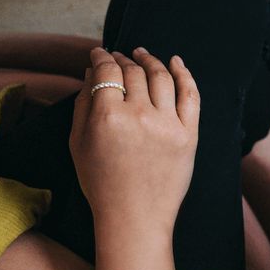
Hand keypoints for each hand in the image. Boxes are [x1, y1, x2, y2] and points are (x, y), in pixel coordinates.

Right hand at [70, 47, 199, 231]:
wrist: (135, 216)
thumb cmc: (101, 182)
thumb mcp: (78, 143)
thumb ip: (83, 105)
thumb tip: (90, 73)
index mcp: (108, 116)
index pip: (107, 71)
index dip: (102, 57)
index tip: (99, 53)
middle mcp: (140, 115)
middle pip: (134, 72)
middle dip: (123, 59)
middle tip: (120, 55)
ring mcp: (168, 124)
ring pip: (161, 78)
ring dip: (151, 61)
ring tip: (144, 55)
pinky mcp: (189, 134)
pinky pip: (191, 95)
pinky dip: (184, 74)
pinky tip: (177, 62)